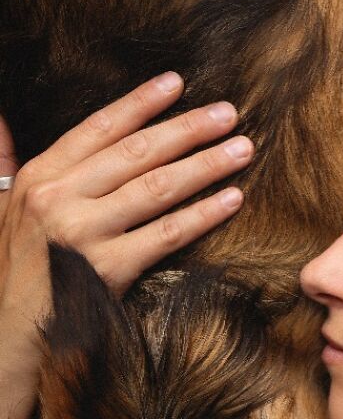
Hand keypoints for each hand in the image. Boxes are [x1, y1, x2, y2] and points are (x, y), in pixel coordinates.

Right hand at [0, 72, 251, 347]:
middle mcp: (60, 198)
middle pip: (137, 153)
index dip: (140, 103)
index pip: (99, 129)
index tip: (177, 84)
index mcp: (40, 177)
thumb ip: (4, 160)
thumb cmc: (12, 270)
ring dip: (205, 166)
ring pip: (157, 188)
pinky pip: (167, 234)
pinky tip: (232, 199)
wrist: (7, 335)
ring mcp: (84, 233)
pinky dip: (203, 215)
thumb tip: (1, 117)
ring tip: (242, 150)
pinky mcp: (109, 269)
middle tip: (229, 114)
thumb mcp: (0, 207)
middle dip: (187, 129)